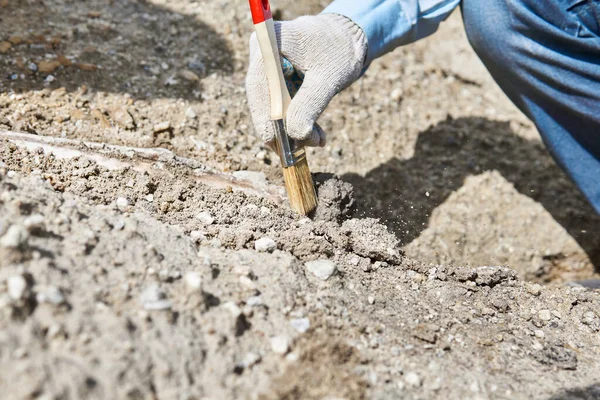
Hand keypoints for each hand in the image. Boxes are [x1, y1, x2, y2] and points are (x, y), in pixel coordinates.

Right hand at [246, 13, 366, 146]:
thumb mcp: (328, 78)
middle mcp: (262, 54)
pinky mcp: (276, 79)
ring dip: (293, 128)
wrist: (350, 38)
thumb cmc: (340, 50)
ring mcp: (267, 67)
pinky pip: (281, 106)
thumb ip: (310, 105)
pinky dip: (297, 120)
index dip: (263, 117)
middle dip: (282, 127)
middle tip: (301, 149)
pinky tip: (315, 134)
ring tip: (317, 140)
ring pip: (272, 106)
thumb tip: (295, 136)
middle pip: (262, 99)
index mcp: (269, 43)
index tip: (274, 143)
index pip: (258, 87)